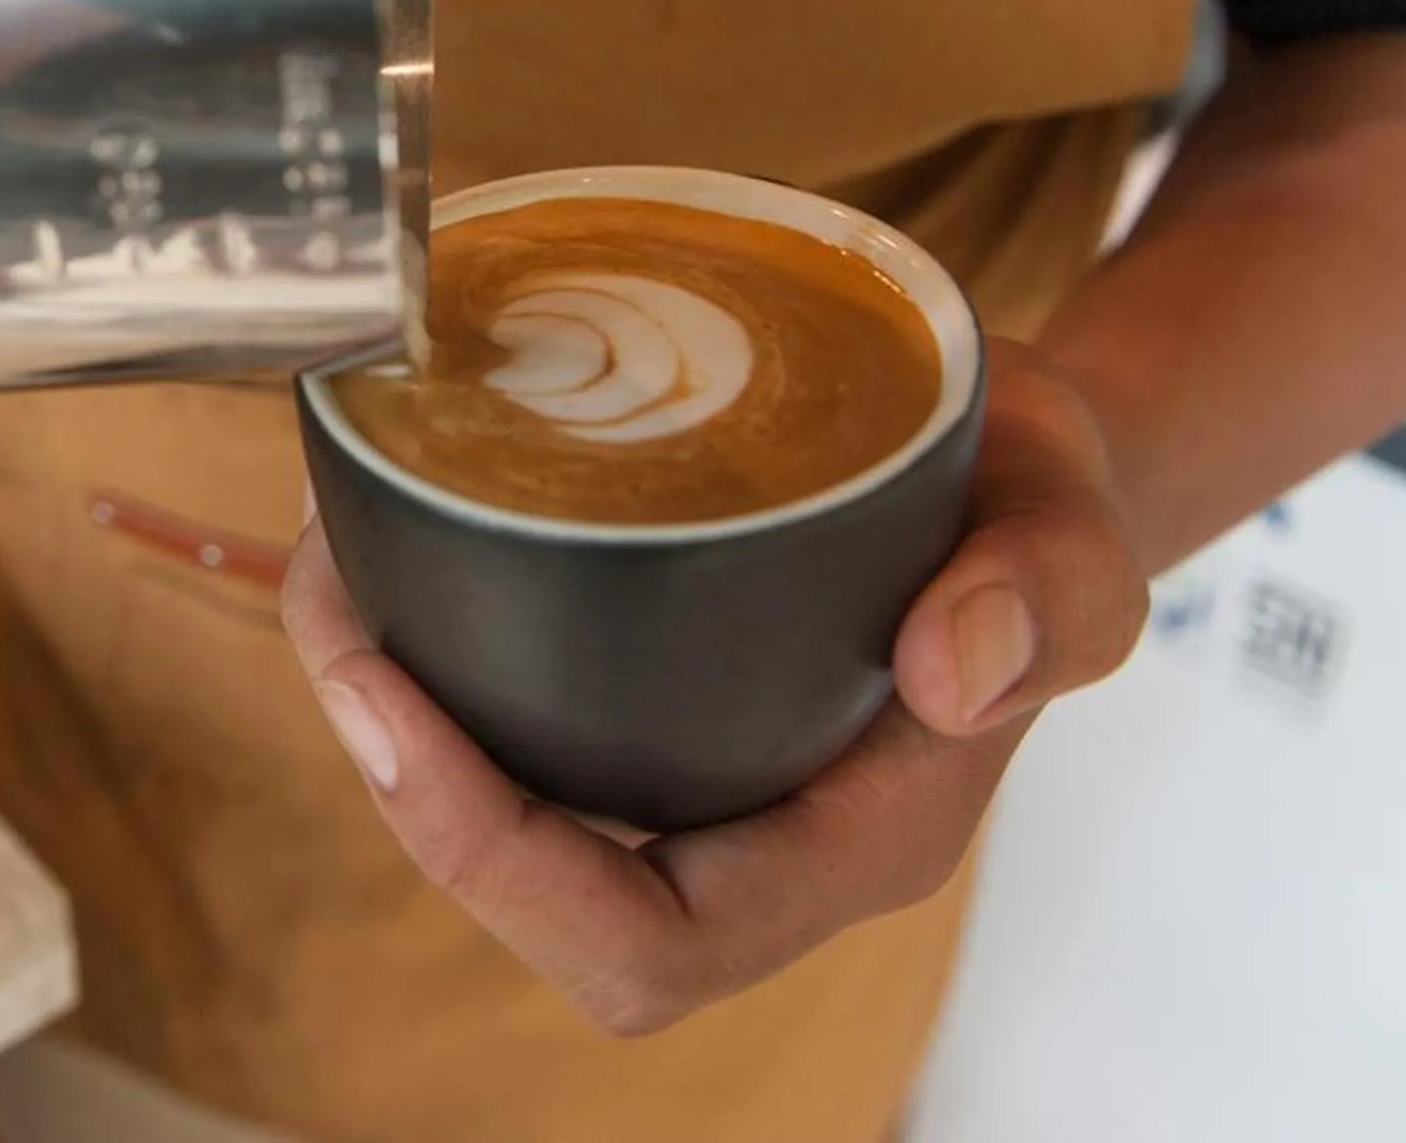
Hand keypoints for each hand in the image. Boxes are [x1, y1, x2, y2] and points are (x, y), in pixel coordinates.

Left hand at [282, 338, 1149, 1035]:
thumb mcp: (1075, 520)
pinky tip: (386, 541)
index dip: (488, 857)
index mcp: (854, 845)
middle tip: (332, 610)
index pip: (643, 944)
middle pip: (541, 906)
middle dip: (404, 789)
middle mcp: (759, 841)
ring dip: (391, 721)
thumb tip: (952, 664)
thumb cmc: (1042, 500)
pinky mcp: (654, 709)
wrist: (1019, 462)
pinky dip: (434, 660)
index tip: (389, 698)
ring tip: (330, 566)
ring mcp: (699, 782)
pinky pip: (518, 734)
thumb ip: (1052, 591)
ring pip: (509, 820)